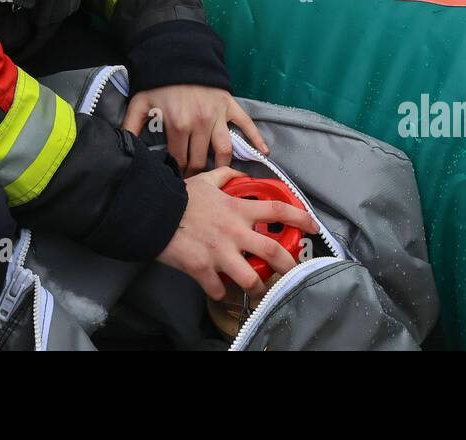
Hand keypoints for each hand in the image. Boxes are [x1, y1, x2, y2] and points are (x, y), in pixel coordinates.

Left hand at [122, 83, 268, 175]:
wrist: (180, 55)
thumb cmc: (159, 82)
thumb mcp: (141, 102)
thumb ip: (131, 126)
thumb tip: (123, 148)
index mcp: (178, 125)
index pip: (180, 160)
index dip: (177, 172)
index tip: (177, 180)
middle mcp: (200, 123)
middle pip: (201, 160)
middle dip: (196, 173)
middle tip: (193, 180)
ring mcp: (217, 115)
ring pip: (224, 150)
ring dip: (222, 166)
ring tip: (218, 175)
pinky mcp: (229, 106)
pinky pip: (246, 124)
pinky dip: (256, 139)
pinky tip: (263, 153)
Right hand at [156, 166, 318, 298]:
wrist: (153, 212)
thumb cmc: (180, 197)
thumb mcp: (205, 180)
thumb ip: (225, 177)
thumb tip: (238, 174)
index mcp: (238, 210)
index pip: (277, 210)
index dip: (299, 218)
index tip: (312, 226)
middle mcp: (234, 232)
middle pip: (272, 251)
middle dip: (289, 265)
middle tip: (294, 273)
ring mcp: (219, 253)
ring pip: (250, 278)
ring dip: (257, 287)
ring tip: (257, 290)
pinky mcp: (202, 269)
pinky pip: (218, 289)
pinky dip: (221, 292)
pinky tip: (220, 289)